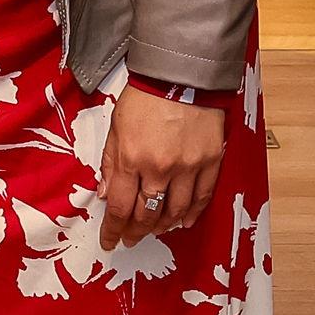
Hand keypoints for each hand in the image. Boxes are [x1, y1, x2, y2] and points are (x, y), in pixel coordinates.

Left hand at [98, 82, 226, 248]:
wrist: (182, 73)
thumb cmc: (145, 97)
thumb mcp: (116, 126)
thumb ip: (109, 161)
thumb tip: (104, 193)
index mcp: (130, 157)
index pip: (118, 206)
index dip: (112, 229)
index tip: (109, 240)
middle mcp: (158, 167)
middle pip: (146, 214)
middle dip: (135, 231)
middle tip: (130, 239)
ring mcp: (187, 166)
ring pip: (175, 211)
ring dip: (162, 226)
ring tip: (154, 231)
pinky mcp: (210, 161)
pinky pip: (202, 197)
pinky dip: (192, 214)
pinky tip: (183, 222)